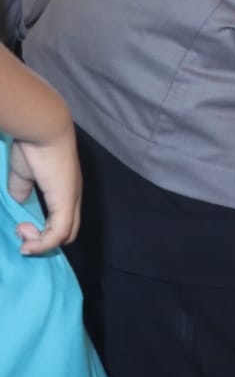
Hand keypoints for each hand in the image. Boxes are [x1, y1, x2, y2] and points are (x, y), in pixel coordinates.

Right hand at [8, 134, 80, 253]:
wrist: (43, 132)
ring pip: (65, 236)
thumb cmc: (33, 148)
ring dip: (40, 243)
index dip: (44, 232)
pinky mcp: (66, 202)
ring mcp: (71, 200)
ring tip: (22, 234)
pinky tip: (27, 244)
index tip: (21, 228)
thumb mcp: (23, 176)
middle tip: (22, 237)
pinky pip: (59, 233)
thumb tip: (19, 208)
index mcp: (64, 190)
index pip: (63, 221)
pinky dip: (42, 244)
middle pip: (68, 232)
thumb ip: (22, 193)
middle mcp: (72, 197)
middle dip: (42, 242)